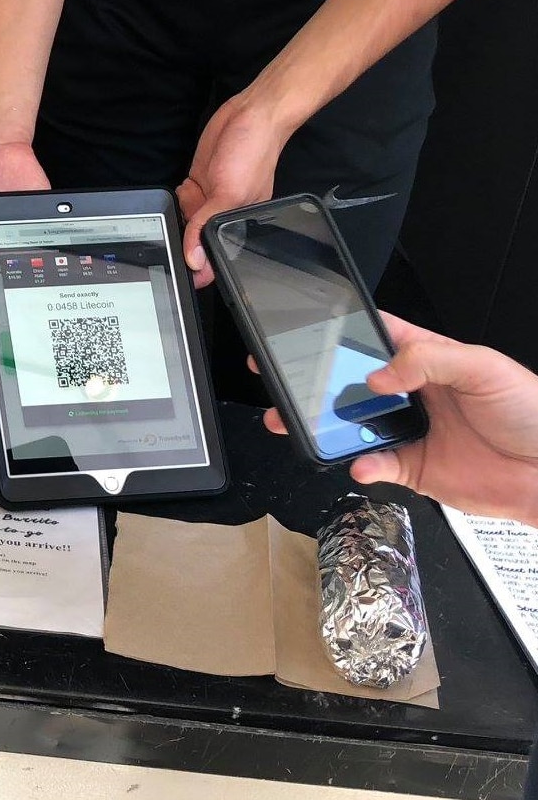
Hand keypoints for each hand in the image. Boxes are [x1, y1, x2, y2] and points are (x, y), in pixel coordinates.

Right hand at [0, 141, 49, 319]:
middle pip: (5, 294)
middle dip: (10, 318)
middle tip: (18, 340)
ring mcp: (21, 243)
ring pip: (32, 277)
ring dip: (37, 290)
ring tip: (43, 316)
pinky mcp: (41, 230)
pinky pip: (52, 249)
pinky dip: (57, 258)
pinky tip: (62, 272)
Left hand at [176, 93, 286, 287]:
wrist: (250, 116)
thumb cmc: (253, 155)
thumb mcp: (229, 196)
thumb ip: (206, 227)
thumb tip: (194, 260)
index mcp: (239, 227)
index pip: (216, 257)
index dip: (200, 265)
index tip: (187, 268)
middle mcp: (224, 218)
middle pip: (196, 240)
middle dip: (189, 232)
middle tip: (195, 212)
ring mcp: (210, 202)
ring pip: (186, 220)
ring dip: (185, 208)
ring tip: (198, 191)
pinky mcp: (200, 185)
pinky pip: (183, 200)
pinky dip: (182, 194)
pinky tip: (191, 184)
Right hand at [257, 314, 537, 523]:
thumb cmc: (530, 411)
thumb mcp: (484, 368)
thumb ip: (430, 361)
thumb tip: (380, 374)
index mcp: (430, 360)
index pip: (379, 338)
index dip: (345, 333)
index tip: (311, 331)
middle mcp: (414, 394)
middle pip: (354, 384)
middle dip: (319, 383)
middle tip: (287, 381)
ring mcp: (411, 432)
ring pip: (355, 427)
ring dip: (326, 427)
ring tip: (300, 425)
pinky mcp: (414, 468)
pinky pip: (377, 466)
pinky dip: (363, 466)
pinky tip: (361, 463)